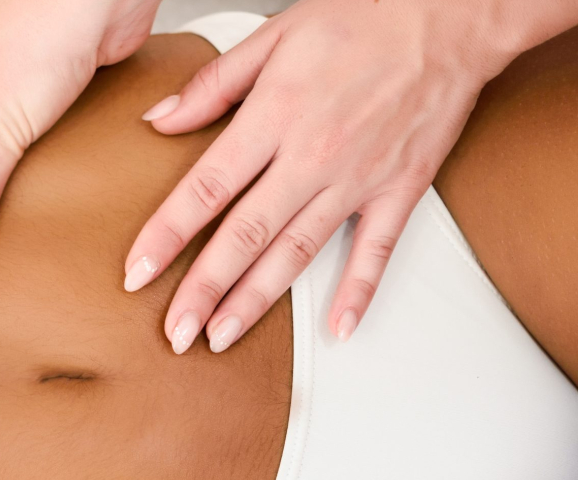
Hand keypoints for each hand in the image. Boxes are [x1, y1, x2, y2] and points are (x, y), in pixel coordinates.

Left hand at [124, 0, 571, 353]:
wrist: (453, 12)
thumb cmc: (364, 15)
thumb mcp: (274, 35)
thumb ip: (213, 84)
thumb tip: (159, 120)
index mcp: (274, 117)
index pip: (205, 189)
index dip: (166, 236)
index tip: (136, 273)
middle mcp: (313, 156)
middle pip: (245, 237)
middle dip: (203, 290)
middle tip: (175, 333)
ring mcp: (358, 179)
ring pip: (296, 253)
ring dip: (256, 301)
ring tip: (221, 337)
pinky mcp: (400, 189)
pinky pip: (376, 251)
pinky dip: (358, 292)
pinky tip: (336, 328)